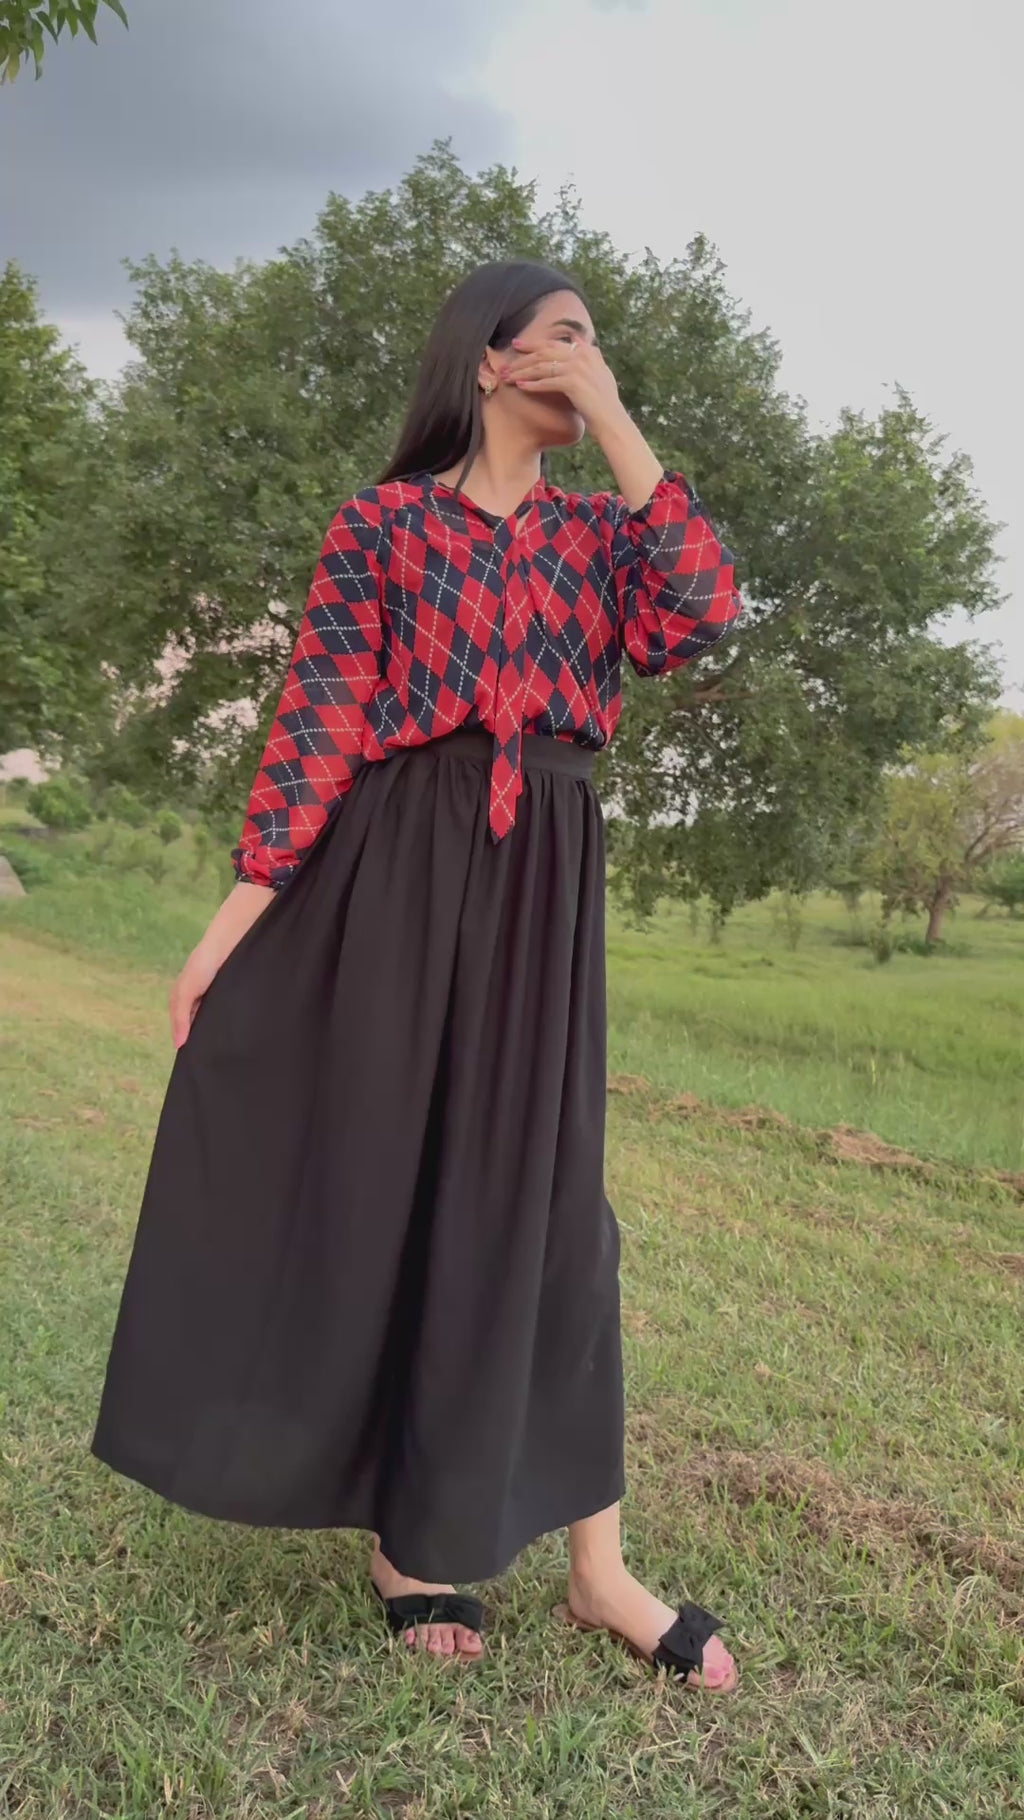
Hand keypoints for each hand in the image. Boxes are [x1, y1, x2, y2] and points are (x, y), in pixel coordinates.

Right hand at [169, 941, 221, 1047]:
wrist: (224, 945)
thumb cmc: (201, 967)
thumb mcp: (186, 993)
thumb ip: (182, 1017)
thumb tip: (178, 1045)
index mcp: (179, 999)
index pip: (179, 1026)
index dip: (183, 1040)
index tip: (192, 1060)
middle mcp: (192, 999)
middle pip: (193, 1024)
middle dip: (198, 1037)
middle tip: (206, 1056)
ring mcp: (208, 997)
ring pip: (207, 1019)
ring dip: (210, 1030)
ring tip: (218, 1047)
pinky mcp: (222, 994)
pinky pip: (219, 1012)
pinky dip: (221, 1021)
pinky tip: (227, 1030)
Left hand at [500, 334, 624, 429]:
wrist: (611, 418)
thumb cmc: (605, 400)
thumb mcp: (601, 371)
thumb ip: (591, 355)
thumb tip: (581, 340)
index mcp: (586, 350)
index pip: (553, 343)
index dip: (533, 343)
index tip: (518, 344)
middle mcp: (581, 355)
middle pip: (544, 352)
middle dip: (522, 357)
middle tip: (506, 362)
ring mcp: (577, 367)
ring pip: (542, 367)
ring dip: (522, 372)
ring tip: (508, 377)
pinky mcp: (572, 382)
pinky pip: (546, 382)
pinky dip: (532, 384)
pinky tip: (520, 387)